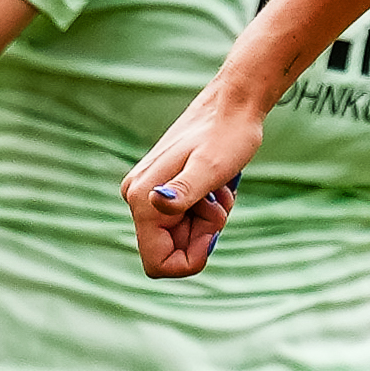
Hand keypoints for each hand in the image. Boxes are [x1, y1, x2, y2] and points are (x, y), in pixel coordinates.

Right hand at [120, 81, 273, 278]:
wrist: (232, 106)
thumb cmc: (228, 135)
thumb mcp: (211, 167)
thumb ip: (185, 191)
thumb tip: (157, 204)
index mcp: (143, 199)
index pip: (157, 264)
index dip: (190, 260)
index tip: (213, 233)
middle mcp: (137, 197)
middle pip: (170, 250)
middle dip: (201, 235)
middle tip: (218, 202)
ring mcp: (147, 193)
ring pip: (180, 236)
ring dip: (206, 221)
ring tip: (218, 191)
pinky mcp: (160, 189)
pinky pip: (184, 220)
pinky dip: (205, 211)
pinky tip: (215, 187)